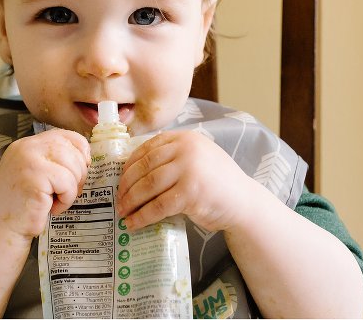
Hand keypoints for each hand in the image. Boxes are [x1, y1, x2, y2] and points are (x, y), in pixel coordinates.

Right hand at [0, 129, 90, 238]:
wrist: (4, 227)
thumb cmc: (25, 203)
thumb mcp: (38, 173)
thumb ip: (54, 159)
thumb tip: (86, 157)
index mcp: (27, 144)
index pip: (65, 135)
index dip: (80, 152)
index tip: (80, 169)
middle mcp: (26, 148)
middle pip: (71, 149)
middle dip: (79, 172)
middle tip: (68, 192)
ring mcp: (29, 161)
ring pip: (72, 166)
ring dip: (72, 188)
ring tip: (57, 201)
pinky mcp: (34, 179)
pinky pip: (67, 183)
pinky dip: (67, 199)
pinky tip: (52, 208)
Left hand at [116, 130, 254, 232]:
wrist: (244, 202)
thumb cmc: (217, 182)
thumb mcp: (196, 158)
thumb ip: (172, 157)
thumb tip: (133, 172)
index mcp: (185, 138)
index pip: (147, 148)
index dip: (129, 165)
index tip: (120, 179)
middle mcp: (186, 150)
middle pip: (145, 167)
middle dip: (127, 185)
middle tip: (117, 199)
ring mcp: (189, 170)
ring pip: (148, 186)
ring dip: (131, 201)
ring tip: (123, 213)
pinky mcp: (190, 194)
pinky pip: (158, 206)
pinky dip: (143, 216)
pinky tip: (134, 224)